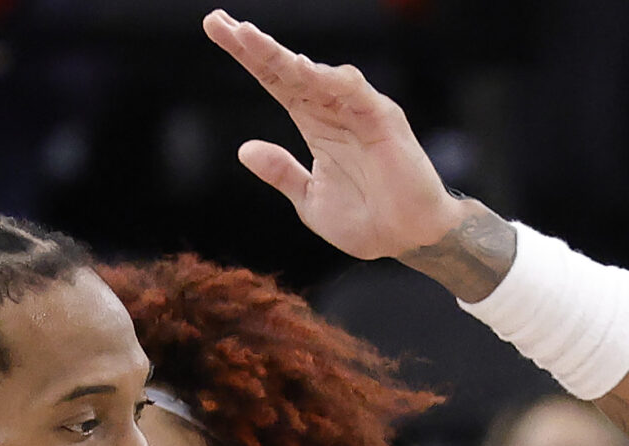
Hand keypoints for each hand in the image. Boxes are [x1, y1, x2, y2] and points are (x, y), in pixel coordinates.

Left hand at [203, 10, 462, 262]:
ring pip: (316, 73)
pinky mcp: (384, 119)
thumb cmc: (366, 222)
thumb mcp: (310, 200)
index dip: (249, 58)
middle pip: (289, 69)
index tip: (218, 31)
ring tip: (248, 38)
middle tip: (219, 22)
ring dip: (282, 55)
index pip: (276, 82)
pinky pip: (353, 91)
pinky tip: (301, 67)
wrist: (409, 240)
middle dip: (254, 45)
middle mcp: (335, 109)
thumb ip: (281, 172)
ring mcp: (359, 110)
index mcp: (316, 124)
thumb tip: (244, 149)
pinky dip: (327, 78)